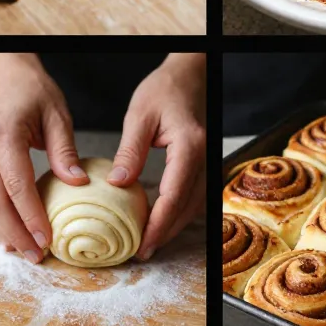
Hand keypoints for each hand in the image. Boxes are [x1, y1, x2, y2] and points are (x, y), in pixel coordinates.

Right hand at [0, 54, 86, 261]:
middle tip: (38, 255)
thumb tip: (79, 184)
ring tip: (29, 251)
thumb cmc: (33, 91)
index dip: (31, 215)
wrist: (5, 75)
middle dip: (14, 233)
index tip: (48, 237)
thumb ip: (65, 151)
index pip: (16, 184)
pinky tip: (14, 234)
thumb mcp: (58, 115)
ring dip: (4, 231)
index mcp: (5, 134)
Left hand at [108, 54, 205, 259]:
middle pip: (188, 206)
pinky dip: (180, 210)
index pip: (174, 194)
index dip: (158, 224)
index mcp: (189, 145)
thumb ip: (130, 152)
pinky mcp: (203, 160)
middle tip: (142, 252)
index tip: (142, 245)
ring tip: (149, 241)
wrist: (188, 74)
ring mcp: (207, 158)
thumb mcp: (139, 116)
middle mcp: (204, 155)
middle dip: (166, 232)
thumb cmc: (164, 88)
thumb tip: (118, 186)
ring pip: (195, 204)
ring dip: (174, 225)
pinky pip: (195, 193)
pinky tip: (162, 217)